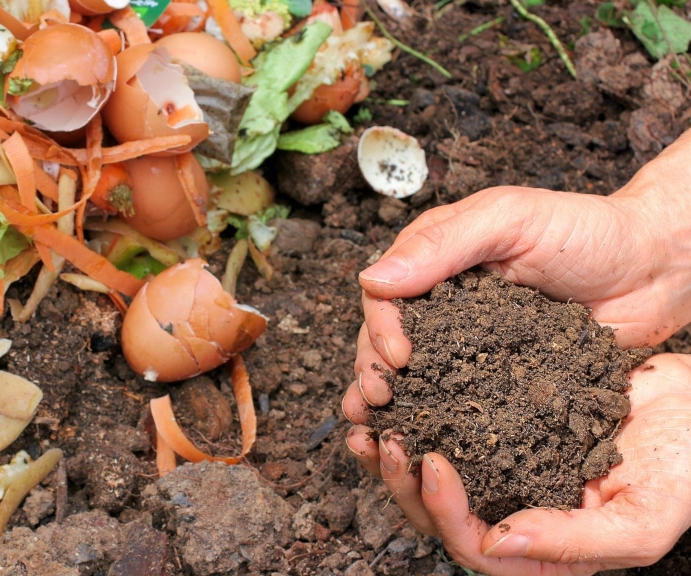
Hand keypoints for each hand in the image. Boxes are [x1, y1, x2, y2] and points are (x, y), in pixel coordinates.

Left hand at [345, 353, 690, 574]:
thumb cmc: (685, 467)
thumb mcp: (643, 518)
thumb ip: (574, 541)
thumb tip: (495, 541)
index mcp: (544, 550)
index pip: (475, 547)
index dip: (444, 510)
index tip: (431, 461)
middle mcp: (515, 512)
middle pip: (439, 514)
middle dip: (402, 481)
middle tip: (384, 438)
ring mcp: (505, 469)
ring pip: (433, 473)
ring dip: (396, 450)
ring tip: (369, 417)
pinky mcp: (500, 426)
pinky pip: (448, 425)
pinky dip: (419, 411)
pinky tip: (400, 388)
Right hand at [346, 127, 690, 416]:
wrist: (654, 269)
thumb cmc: (587, 230)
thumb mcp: (510, 219)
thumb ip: (443, 244)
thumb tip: (372, 279)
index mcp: (435, 260)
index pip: (384, 295)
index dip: (380, 327)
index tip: (398, 356)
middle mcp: (443, 304)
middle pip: (387, 339)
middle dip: (373, 370)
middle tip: (379, 400)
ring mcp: (469, 343)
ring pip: (415, 375)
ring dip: (393, 402)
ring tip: (380, 431)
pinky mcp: (497, 378)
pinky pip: (459, 400)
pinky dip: (436, 420)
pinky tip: (422, 442)